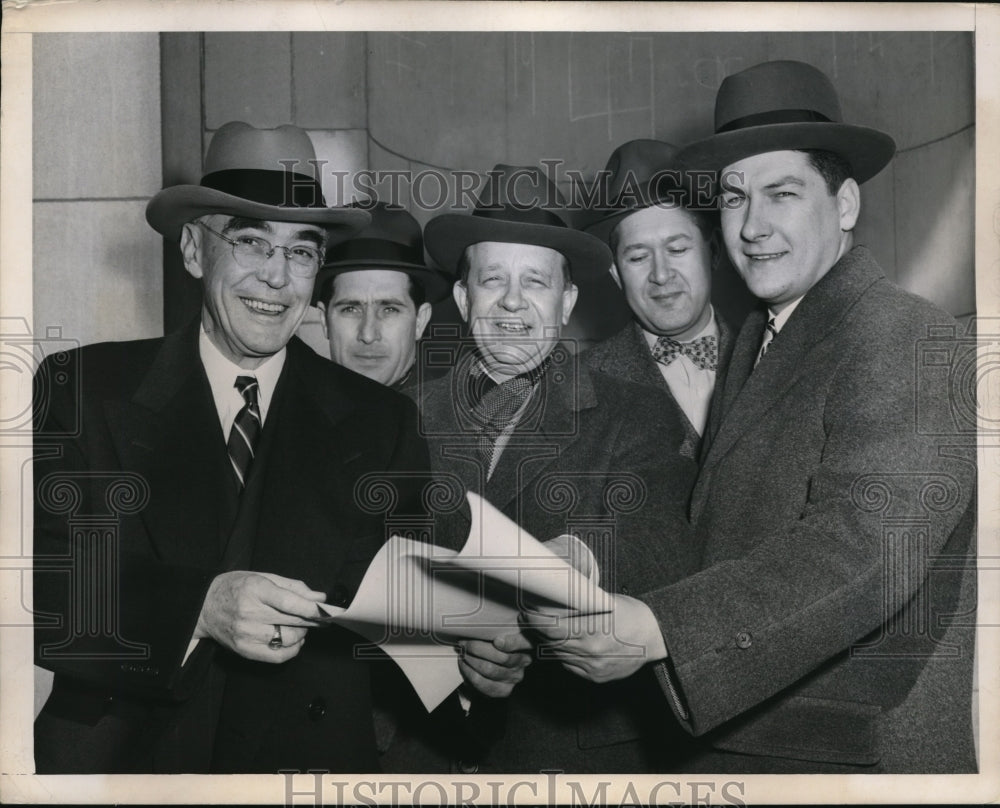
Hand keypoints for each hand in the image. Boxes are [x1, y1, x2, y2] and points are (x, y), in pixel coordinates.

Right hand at [194, 571, 325, 662]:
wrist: (203, 607)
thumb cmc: (235, 588)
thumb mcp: (262, 576)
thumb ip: (292, 586)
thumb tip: (319, 597)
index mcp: (255, 590)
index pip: (289, 602)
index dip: (312, 608)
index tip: (327, 610)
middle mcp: (250, 613)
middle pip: (292, 621)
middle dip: (314, 620)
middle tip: (323, 618)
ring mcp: (246, 634)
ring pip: (288, 639)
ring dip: (303, 633)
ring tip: (302, 626)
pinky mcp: (245, 650)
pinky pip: (278, 656)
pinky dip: (292, 650)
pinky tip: (294, 641)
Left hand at [457, 632, 533, 697]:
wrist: (493, 668)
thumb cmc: (494, 643)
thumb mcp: (499, 632)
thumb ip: (495, 629)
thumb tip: (480, 625)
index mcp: (526, 643)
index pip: (523, 642)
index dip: (511, 643)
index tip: (496, 641)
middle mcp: (524, 661)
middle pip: (502, 657)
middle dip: (478, 649)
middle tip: (465, 642)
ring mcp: (515, 677)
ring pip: (489, 669)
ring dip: (471, 660)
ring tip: (462, 652)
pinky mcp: (504, 690)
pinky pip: (482, 683)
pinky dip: (469, 672)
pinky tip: (464, 664)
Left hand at [522, 594, 666, 682]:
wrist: (656, 639)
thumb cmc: (631, 614)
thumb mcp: (605, 602)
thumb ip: (579, 605)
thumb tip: (552, 598)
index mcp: (591, 630)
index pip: (550, 628)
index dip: (534, 621)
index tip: (526, 612)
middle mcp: (589, 651)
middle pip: (550, 642)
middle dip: (536, 631)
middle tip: (527, 619)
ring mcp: (592, 667)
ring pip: (558, 655)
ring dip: (547, 643)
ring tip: (542, 630)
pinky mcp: (594, 677)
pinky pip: (569, 665)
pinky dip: (563, 654)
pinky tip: (564, 644)